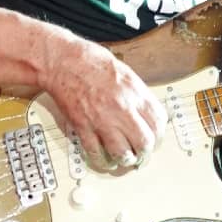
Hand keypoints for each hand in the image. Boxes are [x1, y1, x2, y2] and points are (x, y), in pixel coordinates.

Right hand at [38, 36, 167, 171]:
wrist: (61, 61)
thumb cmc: (89, 61)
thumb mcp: (124, 72)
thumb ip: (137, 93)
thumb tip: (146, 111)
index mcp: (134, 92)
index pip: (159, 122)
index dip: (159, 133)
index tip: (155, 137)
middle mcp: (121, 108)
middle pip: (145, 143)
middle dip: (146, 152)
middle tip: (143, 153)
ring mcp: (102, 120)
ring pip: (123, 153)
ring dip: (126, 159)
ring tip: (126, 158)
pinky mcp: (83, 127)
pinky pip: (96, 153)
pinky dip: (103, 160)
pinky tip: (105, 159)